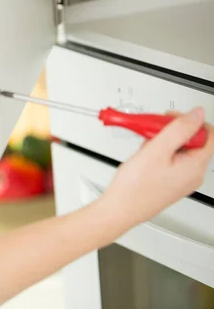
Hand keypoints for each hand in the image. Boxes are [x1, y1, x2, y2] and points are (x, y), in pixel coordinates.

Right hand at [102, 107, 213, 227]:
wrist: (119, 210)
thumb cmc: (135, 188)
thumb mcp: (157, 150)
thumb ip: (179, 129)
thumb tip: (197, 114)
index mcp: (196, 166)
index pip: (208, 135)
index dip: (190, 121)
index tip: (170, 119)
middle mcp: (193, 174)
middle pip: (192, 141)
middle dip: (171, 132)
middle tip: (152, 132)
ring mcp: (181, 180)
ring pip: (178, 150)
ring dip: (161, 142)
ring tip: (144, 147)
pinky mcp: (169, 182)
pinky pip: (170, 160)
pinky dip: (157, 153)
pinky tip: (143, 156)